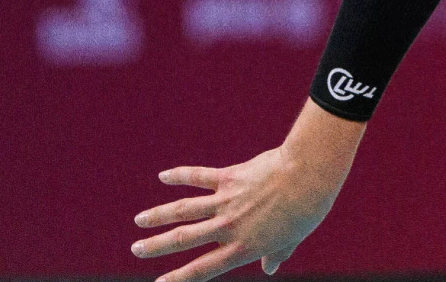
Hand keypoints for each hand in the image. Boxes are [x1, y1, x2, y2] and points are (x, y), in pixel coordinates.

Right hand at [133, 101, 361, 281]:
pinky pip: (200, 177)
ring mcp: (227, 202)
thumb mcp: (294, 238)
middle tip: (136, 250)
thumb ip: (278, 253)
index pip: (204, 269)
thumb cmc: (308, 207)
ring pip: (183, 210)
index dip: (179, 278)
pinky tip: (164, 176)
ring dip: (158, 215)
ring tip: (139, 220)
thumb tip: (271, 269)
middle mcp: (229, 227)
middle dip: (156, 246)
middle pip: (184, 239)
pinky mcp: (230, 178)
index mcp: (245, 247)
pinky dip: (181, 176)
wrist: (310, 173)